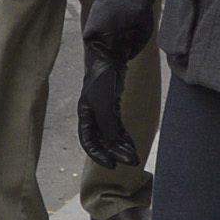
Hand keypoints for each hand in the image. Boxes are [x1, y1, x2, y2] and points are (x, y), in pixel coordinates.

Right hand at [75, 35, 140, 168]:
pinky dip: (125, 135)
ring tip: (134, 157)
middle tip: (131, 162)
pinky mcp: (114, 104)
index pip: (88, 141)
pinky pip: (118, 125)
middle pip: (102, 140)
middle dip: (116, 152)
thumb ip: (107, 124)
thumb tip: (113, 144)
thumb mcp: (104, 102)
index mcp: (84, 114)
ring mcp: (103, 109)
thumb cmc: (103, 76)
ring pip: (111, 134)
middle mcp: (92, 114)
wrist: (110, 54)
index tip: (113, 165)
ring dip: (122, 146)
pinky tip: (132, 144)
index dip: (99, 155)